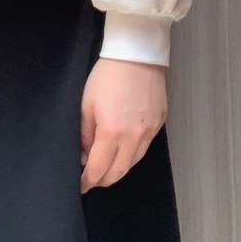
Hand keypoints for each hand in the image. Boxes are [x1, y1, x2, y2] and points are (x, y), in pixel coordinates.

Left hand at [79, 57, 166, 191]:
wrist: (136, 55)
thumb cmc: (106, 77)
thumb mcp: (86, 104)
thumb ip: (85, 134)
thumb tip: (85, 156)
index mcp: (112, 132)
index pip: (99, 168)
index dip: (88, 181)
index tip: (81, 186)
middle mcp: (134, 137)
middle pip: (119, 172)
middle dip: (104, 180)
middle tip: (92, 181)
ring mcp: (150, 132)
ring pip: (133, 162)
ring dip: (119, 170)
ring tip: (106, 169)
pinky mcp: (159, 124)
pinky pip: (144, 148)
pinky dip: (132, 156)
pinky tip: (123, 152)